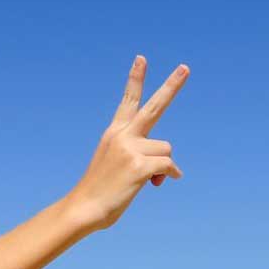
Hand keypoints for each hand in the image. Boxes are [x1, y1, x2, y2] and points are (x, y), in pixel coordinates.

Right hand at [65, 56, 188, 231]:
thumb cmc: (98, 193)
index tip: (141, 58)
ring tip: (146, 180)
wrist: (82, 209)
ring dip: (162, 165)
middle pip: (154, 107)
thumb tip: (167, 170)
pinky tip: (157, 184)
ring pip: (166, 149)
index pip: (127, 101)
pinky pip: (168, 166)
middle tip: (186, 67)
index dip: (135, 79)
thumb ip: (140, 159)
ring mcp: (130, 149)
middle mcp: (122, 136)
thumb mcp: (116, 167)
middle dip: (171, 86)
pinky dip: (168, 175)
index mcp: (114, 133)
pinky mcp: (139, 166)